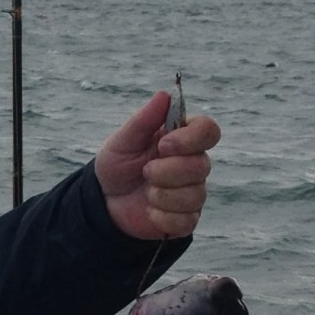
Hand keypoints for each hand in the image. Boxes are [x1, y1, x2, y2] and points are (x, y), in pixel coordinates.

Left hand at [94, 92, 218, 239]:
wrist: (106, 202)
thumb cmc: (117, 166)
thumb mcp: (122, 141)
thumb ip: (143, 120)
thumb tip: (164, 94)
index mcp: (182, 139)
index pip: (209, 131)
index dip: (191, 139)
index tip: (164, 144)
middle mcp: (194, 164)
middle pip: (202, 165)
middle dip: (167, 171)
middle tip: (146, 171)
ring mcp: (193, 191)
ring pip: (195, 195)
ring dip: (162, 195)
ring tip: (146, 193)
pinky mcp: (187, 218)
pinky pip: (185, 220)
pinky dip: (161, 217)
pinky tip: (150, 211)